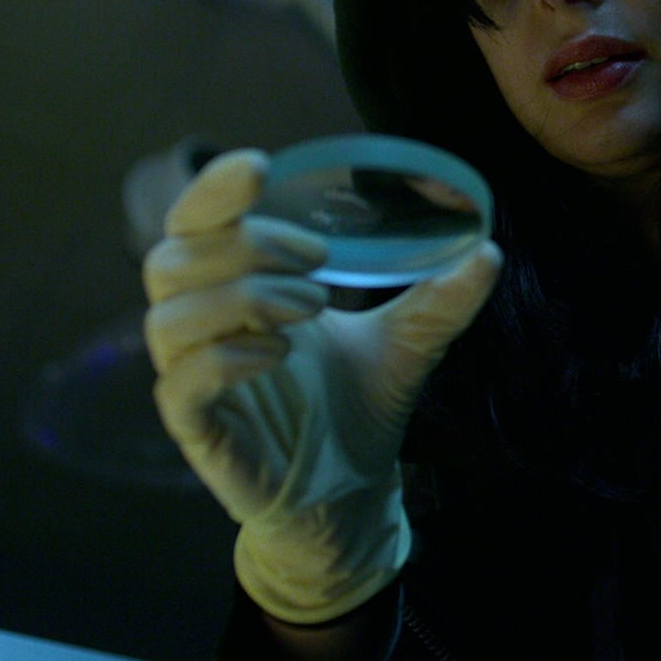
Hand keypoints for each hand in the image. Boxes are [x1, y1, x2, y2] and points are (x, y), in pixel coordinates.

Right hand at [143, 149, 501, 622]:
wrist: (352, 493)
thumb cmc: (357, 406)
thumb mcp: (405, 343)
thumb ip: (439, 298)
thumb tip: (490, 250)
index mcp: (236, 286)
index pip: (195, 221)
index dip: (214, 188)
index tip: (262, 167)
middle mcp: (203, 325)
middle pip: (173, 258)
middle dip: (245, 243)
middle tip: (318, 261)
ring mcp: (193, 378)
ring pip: (170, 316)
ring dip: (241, 295)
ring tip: (310, 306)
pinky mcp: (197, 430)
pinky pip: (179, 383)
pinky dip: (225, 357)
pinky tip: (278, 353)